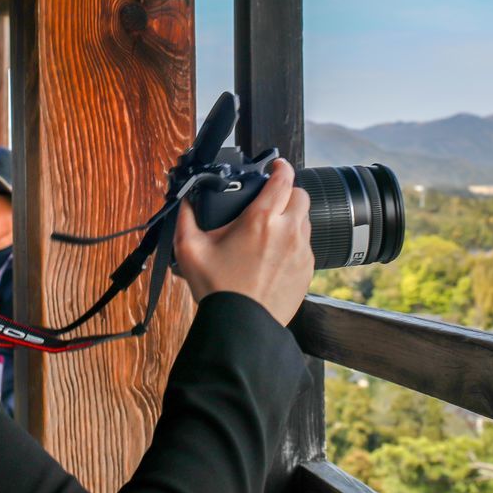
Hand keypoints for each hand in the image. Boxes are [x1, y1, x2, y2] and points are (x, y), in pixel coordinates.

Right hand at [172, 158, 314, 325]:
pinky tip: (276, 255)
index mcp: (261, 220)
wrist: (240, 326)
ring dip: (292, 218)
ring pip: (306, 220)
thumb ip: (185, 217)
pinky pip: (307, 246)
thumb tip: (185, 200)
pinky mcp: (308, 270)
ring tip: (272, 230)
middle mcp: (288, 232)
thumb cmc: (217, 289)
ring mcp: (302, 252)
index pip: (283, 179)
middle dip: (288, 193)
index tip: (276, 166)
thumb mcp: (190, 249)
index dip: (281, 167)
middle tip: (272, 200)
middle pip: (300, 196)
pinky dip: (295, 243)